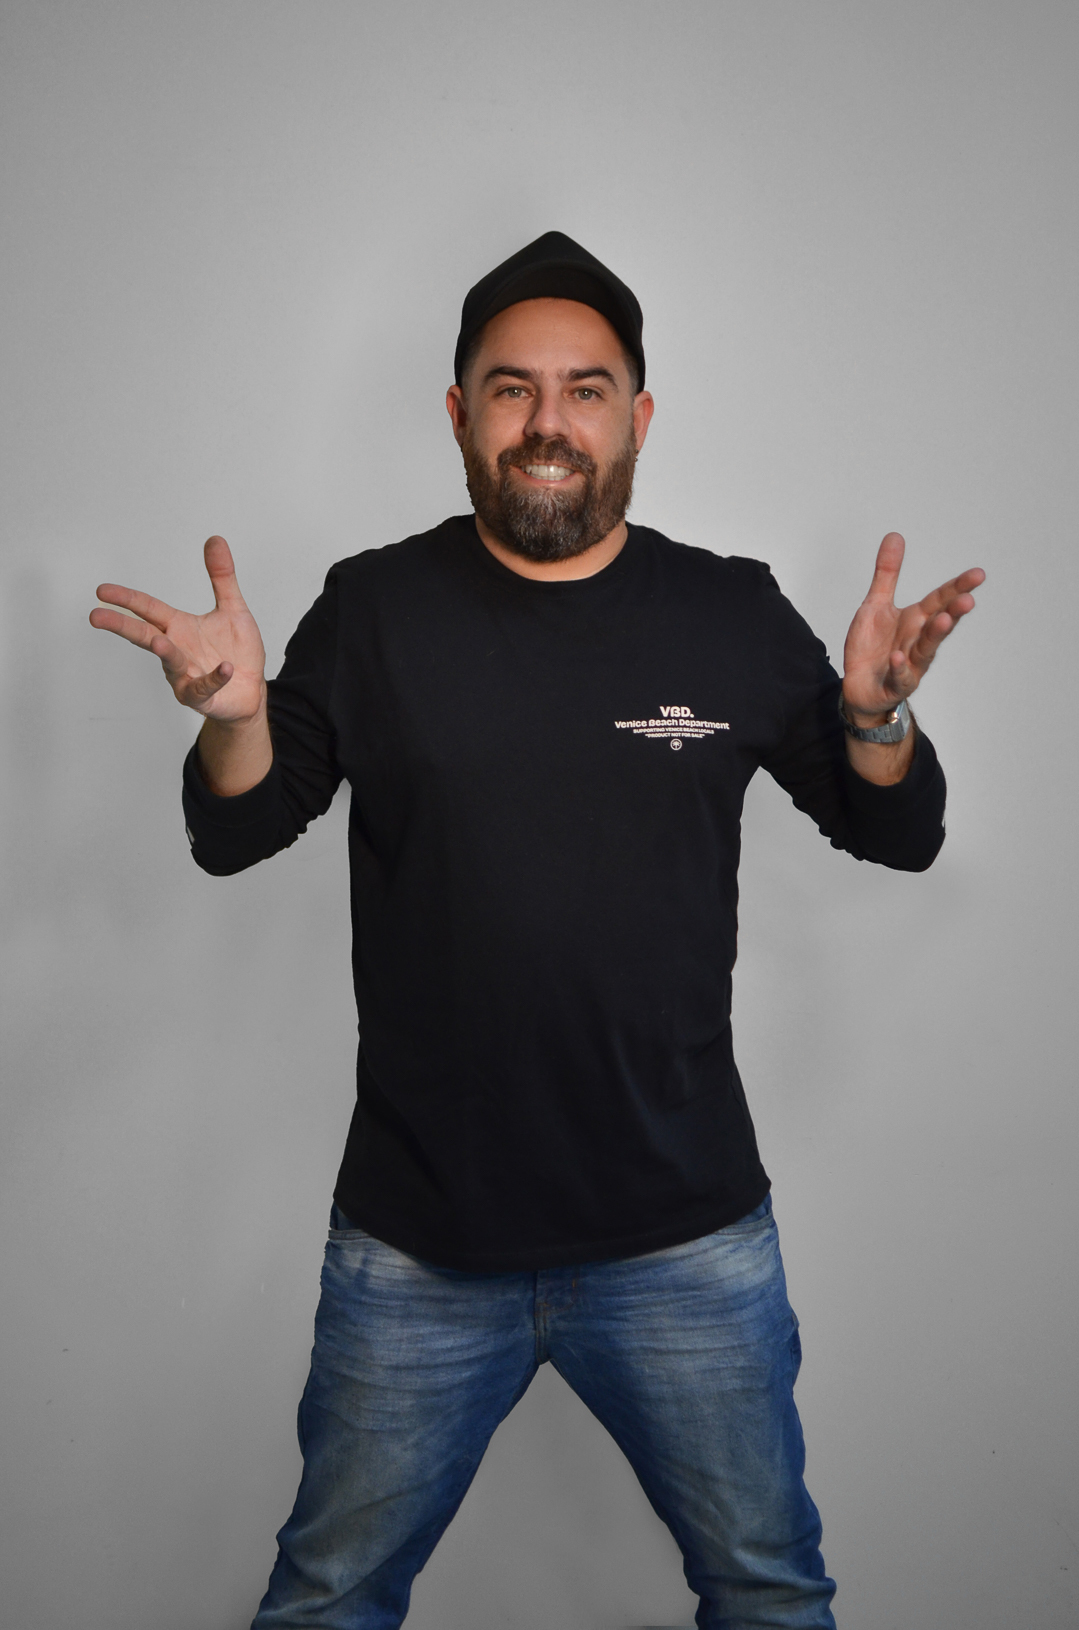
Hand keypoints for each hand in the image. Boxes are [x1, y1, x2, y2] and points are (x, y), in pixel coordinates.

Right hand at [90, 535, 266, 722]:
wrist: (250, 690)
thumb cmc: (237, 652)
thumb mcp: (233, 609)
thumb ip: (222, 577)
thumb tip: (215, 539)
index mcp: (178, 627)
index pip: (147, 609)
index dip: (127, 599)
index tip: (102, 591)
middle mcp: (176, 649)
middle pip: (145, 634)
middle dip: (121, 625)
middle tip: (96, 617)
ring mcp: (185, 675)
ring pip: (170, 662)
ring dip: (165, 652)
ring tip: (160, 643)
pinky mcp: (202, 696)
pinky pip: (205, 687)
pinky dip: (214, 677)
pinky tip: (225, 668)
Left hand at [842, 533, 984, 722]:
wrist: (860, 686)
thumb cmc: (873, 647)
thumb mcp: (876, 605)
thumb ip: (887, 573)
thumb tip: (895, 535)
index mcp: (917, 619)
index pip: (941, 599)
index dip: (958, 587)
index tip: (979, 574)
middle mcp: (918, 640)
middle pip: (939, 624)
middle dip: (953, 612)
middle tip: (968, 600)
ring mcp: (910, 664)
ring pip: (926, 650)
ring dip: (935, 636)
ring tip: (944, 620)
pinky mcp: (895, 685)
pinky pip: (899, 677)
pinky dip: (900, 668)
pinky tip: (898, 658)